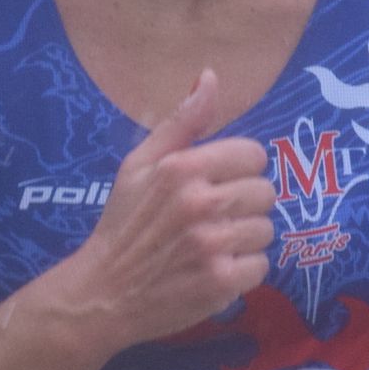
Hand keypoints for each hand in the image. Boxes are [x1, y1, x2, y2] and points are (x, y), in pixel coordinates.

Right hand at [51, 70, 272, 350]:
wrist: (103, 293)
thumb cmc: (123, 224)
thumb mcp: (139, 164)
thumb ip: (181, 121)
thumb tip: (210, 76)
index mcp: (181, 168)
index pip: (253, 155)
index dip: (239, 170)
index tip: (218, 184)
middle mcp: (200, 203)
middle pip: (265, 192)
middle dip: (243, 205)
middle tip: (213, 218)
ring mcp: (212, 244)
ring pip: (265, 230)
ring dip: (244, 239)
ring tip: (212, 245)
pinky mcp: (221, 282)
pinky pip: (261, 266)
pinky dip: (242, 271)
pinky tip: (214, 269)